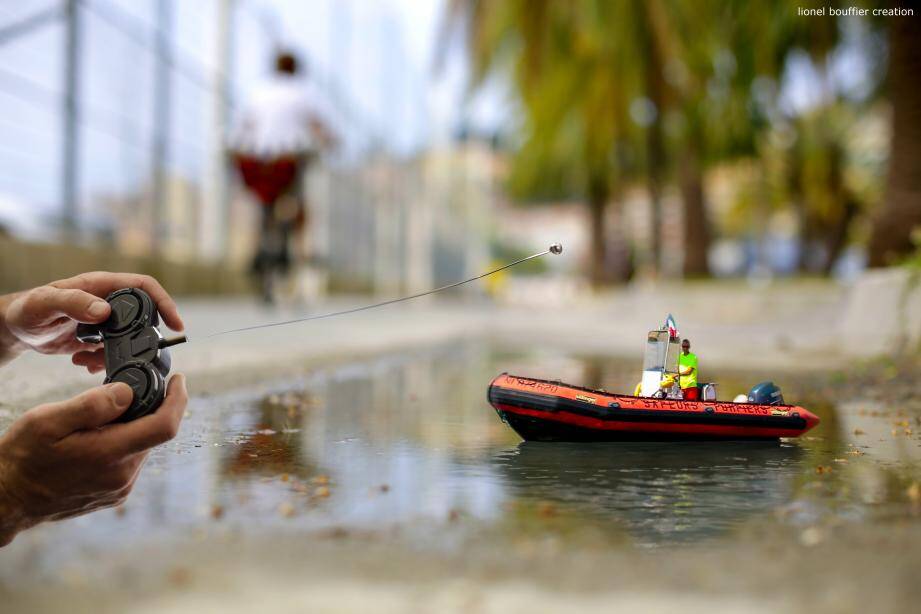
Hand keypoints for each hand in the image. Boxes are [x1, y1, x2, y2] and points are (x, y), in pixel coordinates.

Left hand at [0, 272, 183, 369]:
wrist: (14, 328)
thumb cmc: (25, 310)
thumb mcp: (45, 304)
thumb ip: (73, 303)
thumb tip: (104, 311)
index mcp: (101, 285)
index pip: (144, 287)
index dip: (164, 303)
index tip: (175, 324)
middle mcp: (107, 300)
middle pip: (143, 315)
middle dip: (143, 337)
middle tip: (136, 354)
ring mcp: (104, 320)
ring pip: (129, 337)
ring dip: (118, 354)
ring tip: (91, 360)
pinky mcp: (98, 337)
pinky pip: (113, 351)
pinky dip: (104, 362)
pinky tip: (84, 364)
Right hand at [0, 375, 186, 545]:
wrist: (6, 499)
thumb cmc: (23, 458)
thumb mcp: (48, 421)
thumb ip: (92, 406)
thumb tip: (128, 393)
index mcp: (110, 454)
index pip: (165, 426)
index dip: (178, 399)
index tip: (178, 379)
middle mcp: (122, 475)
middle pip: (155, 433)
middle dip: (150, 409)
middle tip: (128, 391)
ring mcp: (119, 488)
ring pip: (142, 447)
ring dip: (134, 427)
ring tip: (104, 417)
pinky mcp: (114, 494)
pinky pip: (130, 461)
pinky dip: (124, 443)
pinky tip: (100, 437)